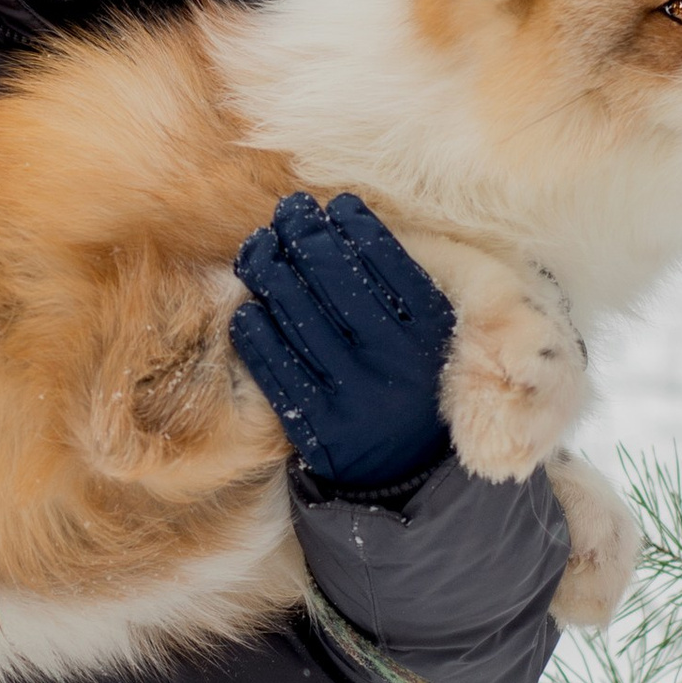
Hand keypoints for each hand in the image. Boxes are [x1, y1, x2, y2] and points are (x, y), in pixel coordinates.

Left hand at [230, 190, 453, 493]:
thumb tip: (347, 221)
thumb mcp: (432, 338)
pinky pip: (274, 368)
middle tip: (286, 213)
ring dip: (269, 272)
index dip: (355, 224)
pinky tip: (249, 309)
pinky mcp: (317, 428)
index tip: (335, 205)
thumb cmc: (414, 385)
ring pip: (297, 317)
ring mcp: (353, 395)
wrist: (409, 477)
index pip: (386, 259)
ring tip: (258, 249)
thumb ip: (404, 287)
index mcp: (430, 332)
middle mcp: (393, 361)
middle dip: (304, 235)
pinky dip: (254, 333)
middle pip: (334, 278)